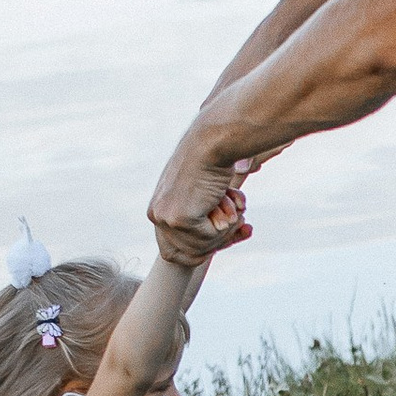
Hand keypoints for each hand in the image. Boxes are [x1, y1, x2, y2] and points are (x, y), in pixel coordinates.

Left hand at [150, 124, 255, 262]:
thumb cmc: (212, 161)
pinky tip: (223, 196)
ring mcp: (166, 219)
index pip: (178, 249)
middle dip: (221, 238)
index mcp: (158, 209)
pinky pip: (211, 238)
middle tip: (239, 214)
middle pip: (192, 253)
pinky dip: (226, 221)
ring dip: (226, 225)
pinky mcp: (180, 220)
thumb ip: (201, 219)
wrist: (212, 142)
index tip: (232, 232)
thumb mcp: (203, 193)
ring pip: (204, 247)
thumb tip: (205, 251)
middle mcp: (156, 216)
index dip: (208, 246)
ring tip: (227, 197)